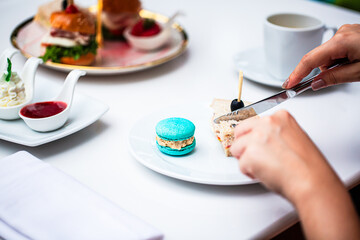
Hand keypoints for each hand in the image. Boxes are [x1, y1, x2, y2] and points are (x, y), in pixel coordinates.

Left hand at [230, 110, 359, 238]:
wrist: (311, 182)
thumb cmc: (307, 166)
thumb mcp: (295, 136)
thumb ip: (276, 133)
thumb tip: (264, 139)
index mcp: (280, 117)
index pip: (253, 122)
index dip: (253, 135)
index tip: (258, 143)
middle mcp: (267, 123)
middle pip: (240, 131)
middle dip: (244, 145)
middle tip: (255, 156)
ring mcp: (257, 138)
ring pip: (237, 148)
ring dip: (246, 159)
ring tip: (264, 167)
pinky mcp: (250, 154)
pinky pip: (240, 165)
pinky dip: (249, 172)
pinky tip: (265, 174)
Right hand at [283, 24, 359, 89]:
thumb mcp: (359, 72)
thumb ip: (335, 78)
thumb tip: (316, 83)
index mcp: (341, 41)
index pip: (309, 60)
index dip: (296, 74)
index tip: (288, 84)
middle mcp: (341, 34)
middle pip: (319, 58)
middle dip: (325, 70)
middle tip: (339, 78)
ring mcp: (346, 32)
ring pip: (328, 55)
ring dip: (336, 65)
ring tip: (355, 67)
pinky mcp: (351, 34)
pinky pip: (337, 50)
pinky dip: (341, 59)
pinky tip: (355, 61)